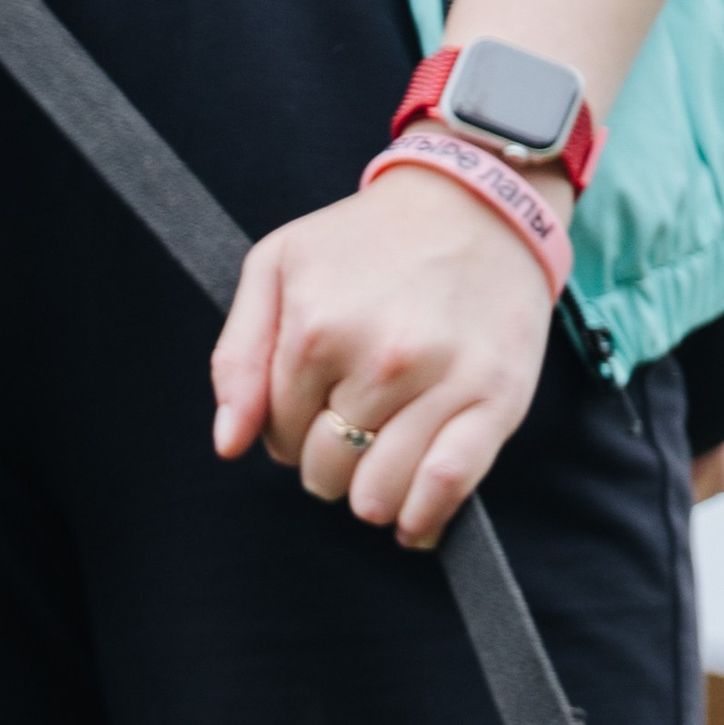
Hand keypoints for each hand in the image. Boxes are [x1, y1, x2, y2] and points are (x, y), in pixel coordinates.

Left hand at [210, 165, 563, 550]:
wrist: (476, 202)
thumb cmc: (368, 240)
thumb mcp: (279, 266)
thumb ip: (238, 355)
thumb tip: (229, 443)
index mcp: (317, 328)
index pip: (280, 437)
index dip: (292, 432)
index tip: (316, 406)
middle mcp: (378, 358)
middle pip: (326, 472)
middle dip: (329, 464)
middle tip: (351, 429)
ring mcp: (440, 381)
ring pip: (379, 495)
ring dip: (372, 496)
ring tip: (380, 466)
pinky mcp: (493, 400)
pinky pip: (444, 489)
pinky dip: (421, 520)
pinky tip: (411, 521)